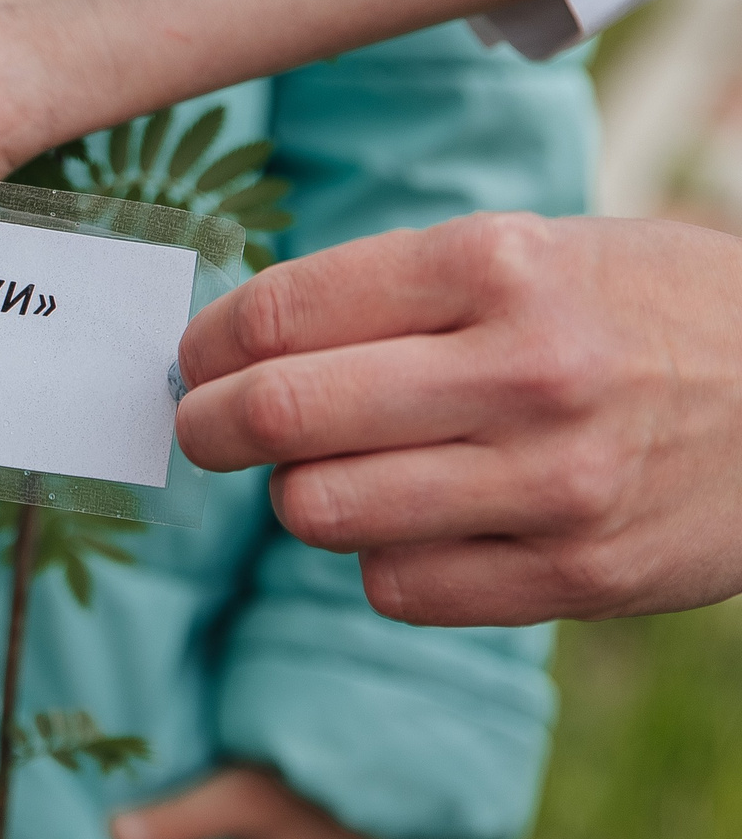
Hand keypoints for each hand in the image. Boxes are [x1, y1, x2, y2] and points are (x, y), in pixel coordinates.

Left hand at [176, 212, 741, 624]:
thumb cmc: (643, 311)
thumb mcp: (537, 250)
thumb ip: (396, 290)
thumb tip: (238, 341)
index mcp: (499, 265)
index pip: (282, 313)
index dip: (209, 344)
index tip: (195, 359)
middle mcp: (524, 371)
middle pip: (283, 415)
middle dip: (211, 425)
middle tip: (205, 426)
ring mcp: (555, 482)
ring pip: (324, 512)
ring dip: (300, 497)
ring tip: (324, 474)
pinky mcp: (581, 575)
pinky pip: (398, 588)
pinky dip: (379, 562)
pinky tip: (414, 524)